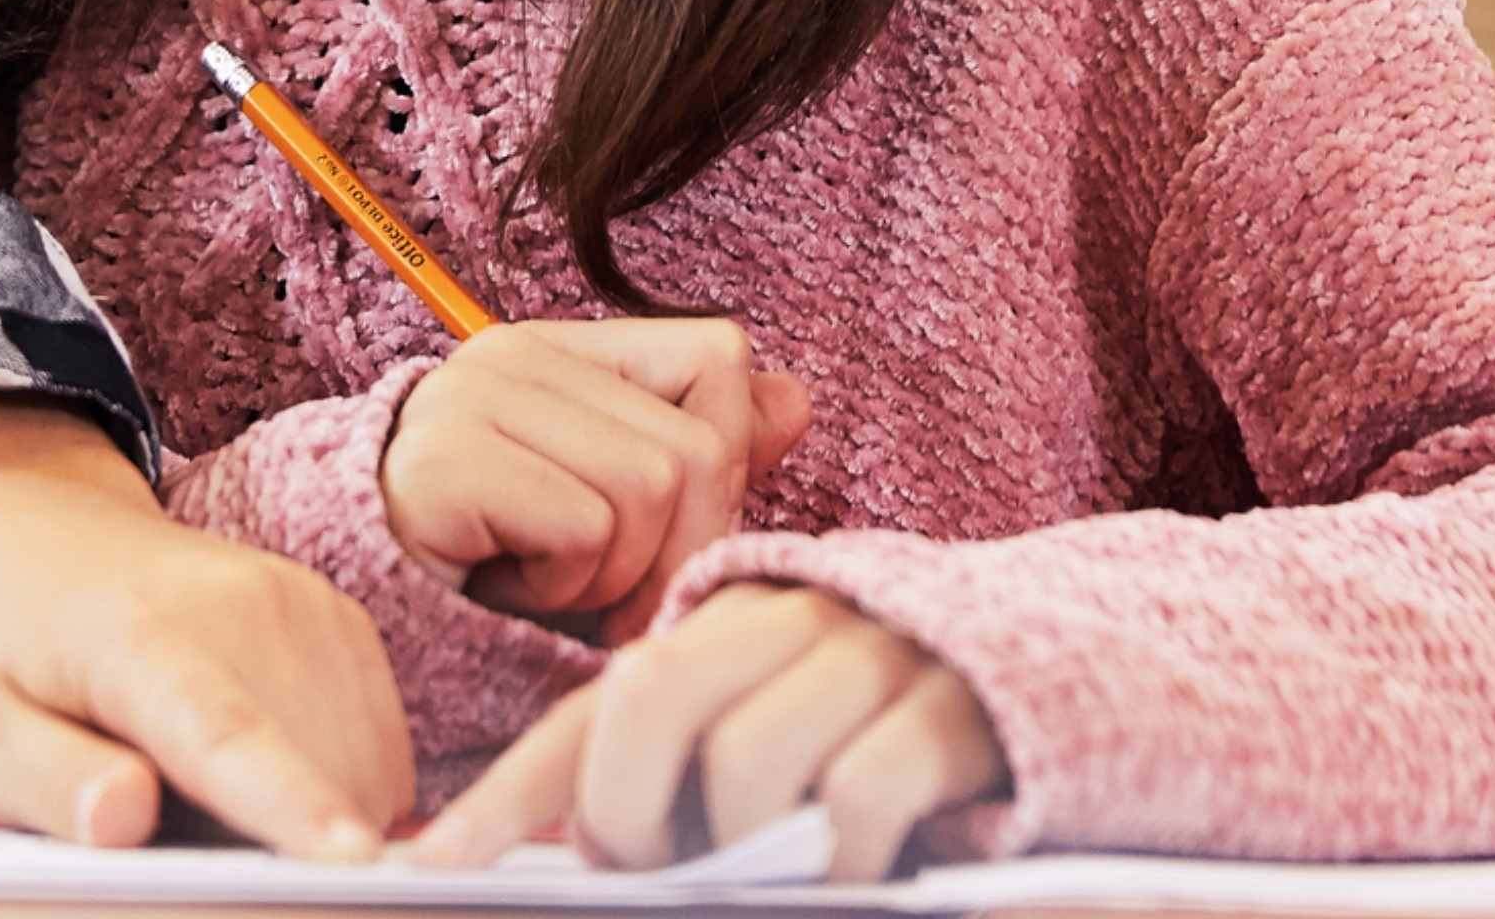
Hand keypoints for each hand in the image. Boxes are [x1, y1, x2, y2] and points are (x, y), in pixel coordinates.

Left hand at [0, 394, 412, 857]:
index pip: (225, 733)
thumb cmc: (2, 643)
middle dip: (287, 847)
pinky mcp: (335, 613)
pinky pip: (378, 738)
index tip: (348, 860)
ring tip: (213, 796)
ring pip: (363, 763)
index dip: (291, 803)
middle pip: (317, 768)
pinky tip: (266, 769)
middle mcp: (237, 605)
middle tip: (190, 835)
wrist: (36, 525)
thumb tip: (123, 819)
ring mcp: (299, 601)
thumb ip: (50, 781)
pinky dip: (340, 779)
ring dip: (318, 813)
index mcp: (137, 638)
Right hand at [380, 320, 814, 642]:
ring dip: (614, 578)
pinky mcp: (447, 462)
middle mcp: (518, 355)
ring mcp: (475, 399)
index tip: (667, 537)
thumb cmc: (484, 568)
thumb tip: (796, 402)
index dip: (724, 462)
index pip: (716, 358)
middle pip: (698, 448)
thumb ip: (696, 457)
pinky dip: (564, 589)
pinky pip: (585, 531)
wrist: (349, 605)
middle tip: (606, 594)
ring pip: (650, 490)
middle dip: (676, 552)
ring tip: (545, 585)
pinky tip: (504, 587)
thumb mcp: (606, 512)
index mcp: (563, 353)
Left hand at [408, 583, 1003, 883]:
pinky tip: (857, 874)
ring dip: (741, 849)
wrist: (1064, 675)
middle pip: (652, 702)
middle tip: (662, 869)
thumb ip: (680, 783)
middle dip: (630, 815)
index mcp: (725, 627)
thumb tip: (568, 862)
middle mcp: (789, 619)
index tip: (430, 866)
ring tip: (771, 875)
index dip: (504, 795)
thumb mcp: (771, 741)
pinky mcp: (953, 704)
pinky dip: (844, 860)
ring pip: (749, 759)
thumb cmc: (888, 735)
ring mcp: (874, 653)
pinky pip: (860, 794)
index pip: (591, 711)